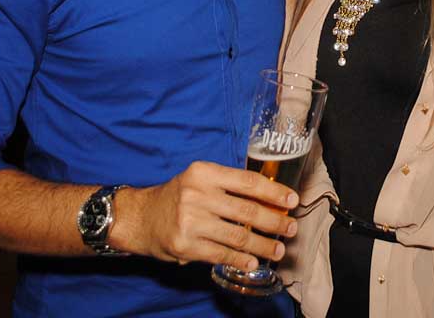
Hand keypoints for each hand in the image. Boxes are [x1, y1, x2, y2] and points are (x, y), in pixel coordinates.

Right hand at [111, 161, 298, 269]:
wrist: (140, 217)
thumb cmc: (178, 196)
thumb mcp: (200, 180)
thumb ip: (229, 186)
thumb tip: (270, 199)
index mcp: (204, 172)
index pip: (248, 182)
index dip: (274, 192)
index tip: (293, 200)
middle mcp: (197, 194)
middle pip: (247, 210)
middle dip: (275, 221)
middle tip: (291, 228)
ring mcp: (190, 221)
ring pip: (238, 235)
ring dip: (263, 245)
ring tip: (279, 249)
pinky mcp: (185, 245)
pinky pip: (221, 254)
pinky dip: (241, 259)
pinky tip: (253, 261)